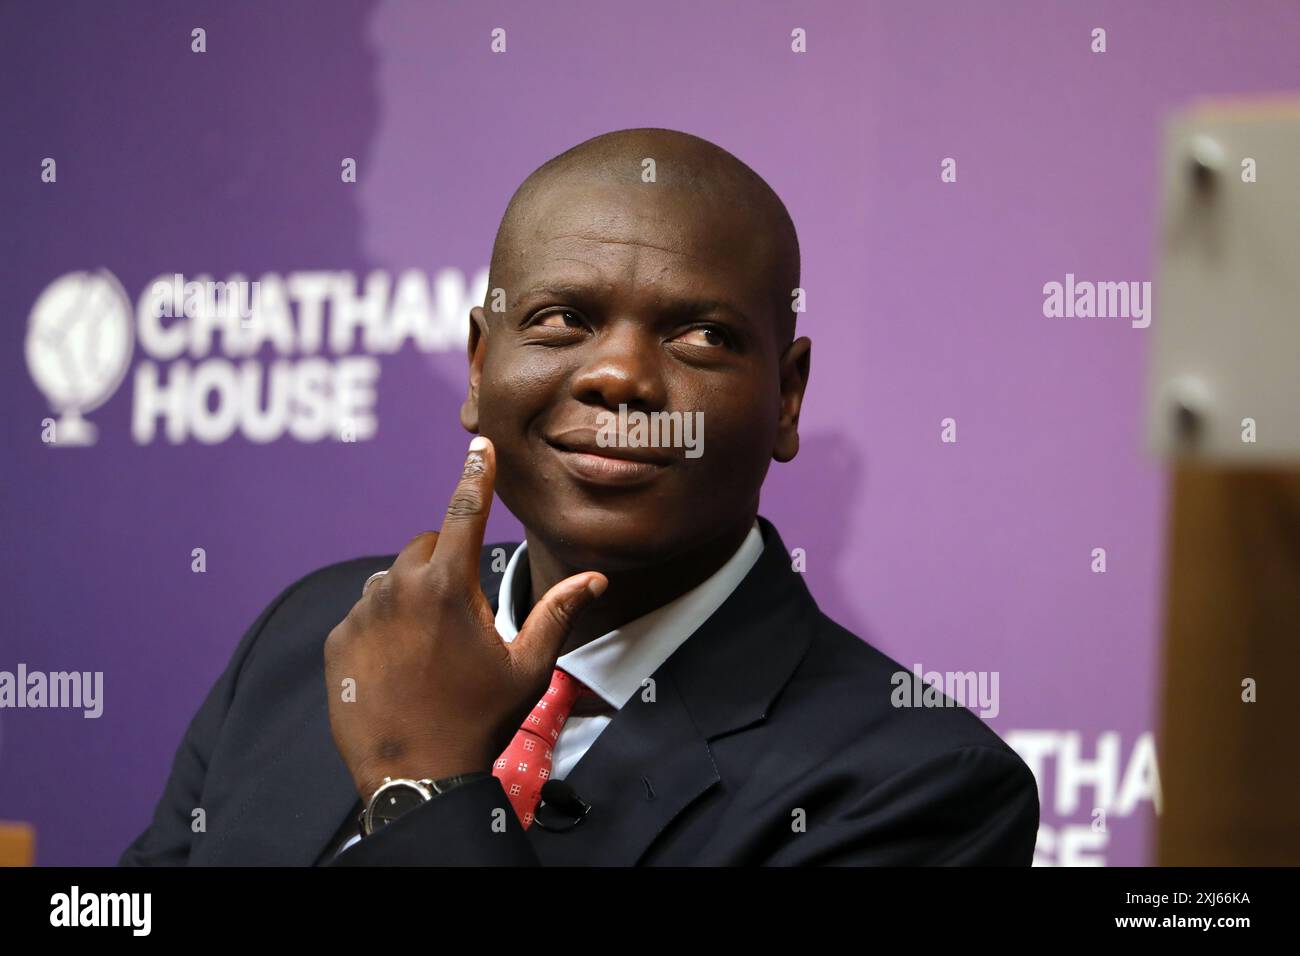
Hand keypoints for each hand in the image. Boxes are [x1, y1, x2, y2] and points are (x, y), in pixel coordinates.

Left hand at [323, 436, 607, 801]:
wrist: (416, 776)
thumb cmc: (479, 721)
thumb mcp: (528, 667)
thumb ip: (557, 613)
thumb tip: (594, 579)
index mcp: (449, 586)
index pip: (464, 510)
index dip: (476, 474)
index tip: (479, 444)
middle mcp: (398, 588)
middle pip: (425, 546)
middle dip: (445, 563)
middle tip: (464, 614)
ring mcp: (361, 614)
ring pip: (392, 581)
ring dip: (412, 596)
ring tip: (431, 649)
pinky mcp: (338, 641)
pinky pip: (365, 614)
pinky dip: (384, 627)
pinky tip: (401, 666)